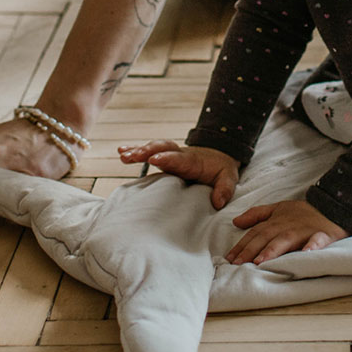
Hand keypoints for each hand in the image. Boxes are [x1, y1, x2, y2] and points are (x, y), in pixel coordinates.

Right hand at [118, 140, 239, 208]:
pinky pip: (149, 152)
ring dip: (138, 150)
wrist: (219, 155)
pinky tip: (121, 152)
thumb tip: (217, 203)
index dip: (167, 158)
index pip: (179, 158)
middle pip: (163, 148)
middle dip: (148, 151)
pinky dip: (135, 150)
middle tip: (133, 156)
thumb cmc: (222, 169)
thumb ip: (224, 189)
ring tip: (123, 155)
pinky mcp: (164, 158)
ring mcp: (171, 155)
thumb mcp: (229, 178)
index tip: (154, 159)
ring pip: (154, 148)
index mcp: (194, 161)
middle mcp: (179, 155)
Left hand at [226, 199, 345, 264]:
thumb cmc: (304, 212)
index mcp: (276, 221)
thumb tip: (236, 221)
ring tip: (260, 261)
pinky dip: (312, 246)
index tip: (229, 259)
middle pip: (265, 237)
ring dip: (273, 250)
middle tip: (238, 264)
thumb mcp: (279, 208)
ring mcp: (304, 231)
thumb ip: (257, 214)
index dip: (242, 245)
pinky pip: (317, 241)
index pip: (255, 233)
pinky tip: (305, 254)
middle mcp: (287, 226)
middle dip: (250, 250)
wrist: (334, 205)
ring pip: (286, 240)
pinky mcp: (323, 235)